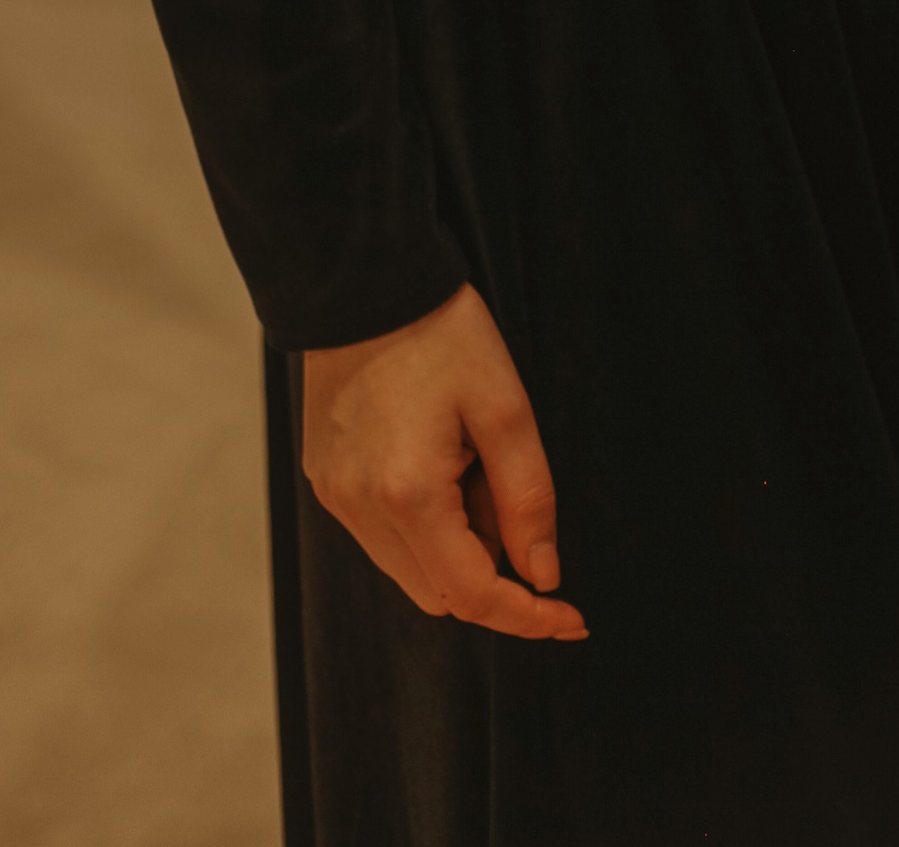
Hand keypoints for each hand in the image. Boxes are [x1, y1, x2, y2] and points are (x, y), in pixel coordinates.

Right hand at [302, 283, 588, 639]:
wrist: (364, 281)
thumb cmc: (441, 333)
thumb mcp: (504, 407)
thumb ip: (527, 497)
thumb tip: (542, 574)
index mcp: (407, 496)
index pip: (473, 595)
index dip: (527, 615)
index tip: (572, 617)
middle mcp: (359, 509)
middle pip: (440, 593)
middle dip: (491, 569)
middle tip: (509, 492)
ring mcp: (335, 497)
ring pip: (409, 569)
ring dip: (455, 546)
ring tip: (470, 461)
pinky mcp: (325, 479)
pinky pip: (381, 535)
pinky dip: (422, 525)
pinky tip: (439, 459)